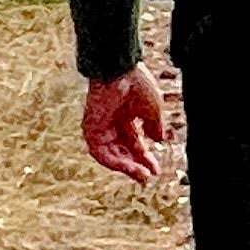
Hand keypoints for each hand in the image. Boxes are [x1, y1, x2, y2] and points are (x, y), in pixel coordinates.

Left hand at [81, 67, 170, 183]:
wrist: (121, 72)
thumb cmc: (137, 85)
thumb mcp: (152, 110)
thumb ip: (154, 126)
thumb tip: (158, 140)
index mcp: (126, 118)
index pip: (135, 144)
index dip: (145, 158)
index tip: (156, 170)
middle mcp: (112, 124)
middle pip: (123, 152)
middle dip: (136, 165)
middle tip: (148, 177)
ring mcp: (100, 128)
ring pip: (112, 155)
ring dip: (126, 167)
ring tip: (141, 176)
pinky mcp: (91, 130)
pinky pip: (101, 153)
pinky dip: (114, 162)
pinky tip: (129, 168)